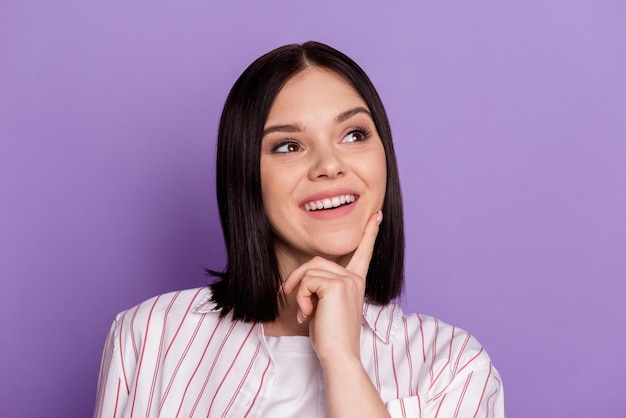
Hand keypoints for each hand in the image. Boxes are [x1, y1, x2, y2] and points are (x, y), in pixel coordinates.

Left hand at [281, 210, 381, 362]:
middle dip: (297, 278)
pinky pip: (306, 281)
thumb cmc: (330, 337)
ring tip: (303, 311)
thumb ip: (321, 288)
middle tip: (286, 295)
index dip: (369, 233)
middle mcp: (354, 278)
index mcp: (356, 282)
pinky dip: (299, 297)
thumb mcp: (325, 307)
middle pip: (316, 261)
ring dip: (298, 291)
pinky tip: (307, 313)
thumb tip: (301, 281)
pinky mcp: (335, 285)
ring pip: (309, 270)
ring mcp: (347, 280)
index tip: (376, 216)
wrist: (339, 354)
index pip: (363, 253)